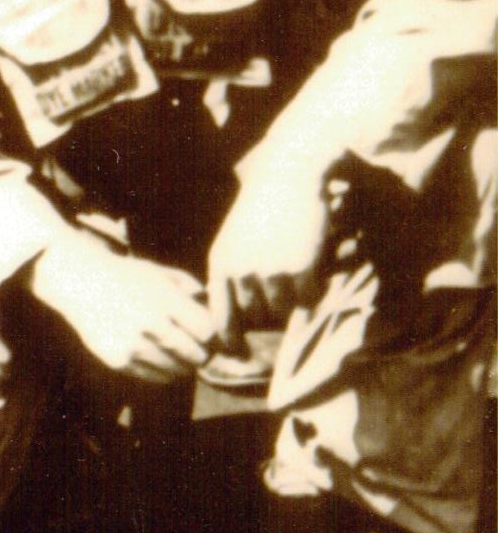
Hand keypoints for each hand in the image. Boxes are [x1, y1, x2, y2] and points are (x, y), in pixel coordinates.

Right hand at [28, 232, 215, 382]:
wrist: (77, 280)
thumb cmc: (124, 275)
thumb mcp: (158, 272)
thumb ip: (190, 288)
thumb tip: (216, 309)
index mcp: (164, 298)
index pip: (207, 331)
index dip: (211, 336)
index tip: (205, 334)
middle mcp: (149, 322)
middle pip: (196, 355)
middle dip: (200, 354)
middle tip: (196, 349)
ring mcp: (132, 344)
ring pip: (177, 370)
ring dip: (182, 365)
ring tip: (176, 355)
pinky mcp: (118, 360)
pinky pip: (155, 378)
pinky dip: (162, 372)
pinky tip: (156, 357)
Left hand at [206, 166, 332, 341]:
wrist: (286, 178)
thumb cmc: (260, 212)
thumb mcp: (233, 241)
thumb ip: (232, 276)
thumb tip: (237, 320)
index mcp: (219, 264)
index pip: (221, 316)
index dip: (230, 340)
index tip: (237, 354)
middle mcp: (241, 272)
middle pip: (257, 317)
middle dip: (268, 312)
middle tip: (279, 291)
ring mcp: (271, 272)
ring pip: (284, 311)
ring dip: (292, 300)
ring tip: (293, 272)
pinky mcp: (301, 269)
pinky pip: (309, 301)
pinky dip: (312, 292)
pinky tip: (311, 269)